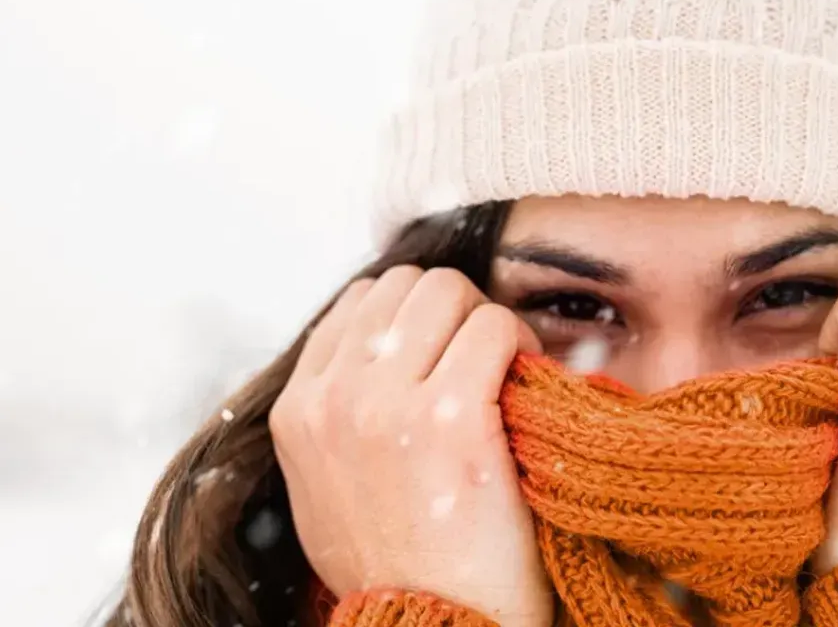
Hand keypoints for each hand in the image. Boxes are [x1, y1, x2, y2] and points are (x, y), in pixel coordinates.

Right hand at [270, 266, 552, 626]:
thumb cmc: (396, 566)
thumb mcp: (328, 487)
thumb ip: (339, 415)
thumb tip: (381, 351)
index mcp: (298, 411)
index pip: (360, 301)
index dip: (416, 318)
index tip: (447, 355)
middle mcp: (332, 399)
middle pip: (407, 284)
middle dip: (455, 310)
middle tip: (484, 358)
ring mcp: (386, 405)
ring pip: (448, 291)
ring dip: (485, 321)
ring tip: (503, 370)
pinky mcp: (448, 418)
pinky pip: (494, 327)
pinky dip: (518, 342)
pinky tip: (526, 382)